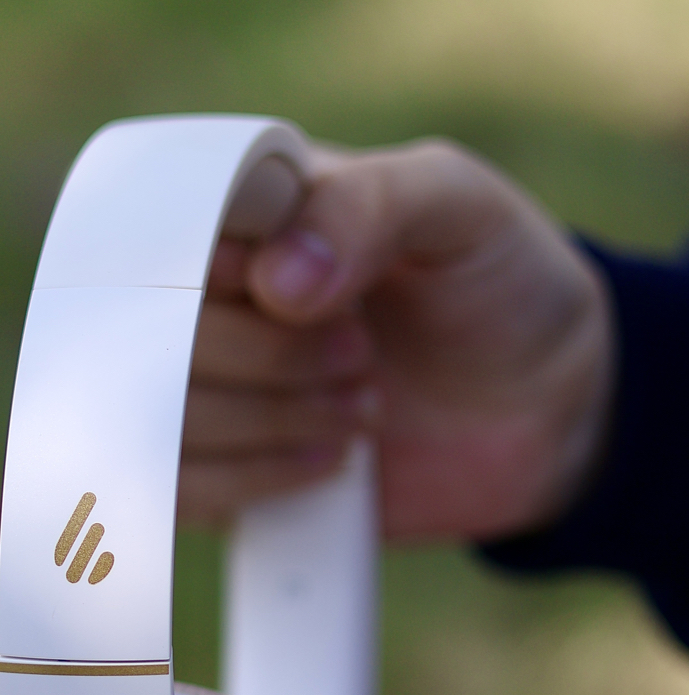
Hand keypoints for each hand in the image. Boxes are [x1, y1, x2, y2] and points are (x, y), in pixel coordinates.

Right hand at [181, 139, 614, 541]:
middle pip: (149, 326)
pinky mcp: (218, 469)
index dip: (210, 267)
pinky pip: (172, 489)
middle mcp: (208, 292)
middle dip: (261, 353)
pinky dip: (248, 481)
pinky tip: (326, 461)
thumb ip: (368, 205)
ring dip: (262, 419)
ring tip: (362, 406)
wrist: (545, 409)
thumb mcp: (457, 206)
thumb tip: (274, 282)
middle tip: (360, 352)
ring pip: (154, 411)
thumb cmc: (495, 280)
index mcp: (245, 206)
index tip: (285, 293)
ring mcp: (206, 384)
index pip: (158, 223)